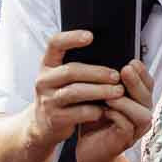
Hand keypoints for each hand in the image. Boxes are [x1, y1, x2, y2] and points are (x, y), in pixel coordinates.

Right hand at [26, 32, 127, 148]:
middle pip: (71, 71)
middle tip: (116, 75)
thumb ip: (78, 67)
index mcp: (47, 65)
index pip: (54, 44)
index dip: (71, 38)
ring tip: (118, 91)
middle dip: (97, 72)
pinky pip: (79, 112)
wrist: (43, 125)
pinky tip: (105, 109)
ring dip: (100, 91)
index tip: (90, 36)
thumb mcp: (62, 78)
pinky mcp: (55, 118)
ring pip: (75, 92)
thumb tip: (112, 56)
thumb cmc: (61, 95)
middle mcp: (44, 80)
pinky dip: (95, 110)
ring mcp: (48, 99)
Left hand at [74, 61, 155, 161]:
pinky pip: (127, 126)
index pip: (148, 84)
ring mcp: (136, 129)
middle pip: (147, 96)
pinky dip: (116, 116)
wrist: (88, 149)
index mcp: (138, 101)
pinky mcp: (125, 140)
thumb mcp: (100, 97)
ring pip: (142, 113)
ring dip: (126, 102)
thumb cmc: (94, 120)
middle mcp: (142, 114)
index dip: (143, 73)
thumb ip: (107, 83)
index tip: (132, 62)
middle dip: (136, 82)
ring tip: (110, 94)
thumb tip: (105, 59)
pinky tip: (104, 110)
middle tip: (125, 70)